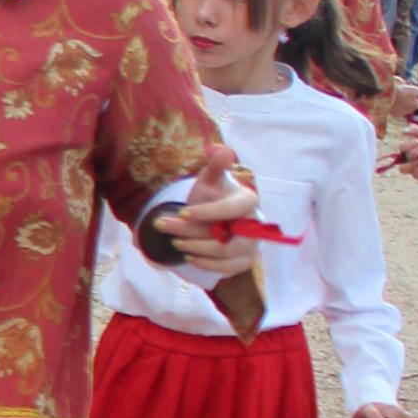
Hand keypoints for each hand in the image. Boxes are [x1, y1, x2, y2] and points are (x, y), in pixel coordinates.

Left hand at [146, 155, 264, 278]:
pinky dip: (206, 264)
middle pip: (225, 234)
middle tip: (162, 225)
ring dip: (195, 248)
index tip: (182, 213)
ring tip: (174, 241)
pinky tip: (189, 256)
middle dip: (190, 231)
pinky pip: (227, 268)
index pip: (233, 209)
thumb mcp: (209, 181)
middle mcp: (255, 224)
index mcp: (248, 200)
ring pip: (224, 252)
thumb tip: (222, 149)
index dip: (208, 212)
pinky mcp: (244, 261)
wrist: (213, 219)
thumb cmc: (212, 197)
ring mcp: (251, 245)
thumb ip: (215, 167)